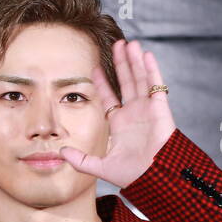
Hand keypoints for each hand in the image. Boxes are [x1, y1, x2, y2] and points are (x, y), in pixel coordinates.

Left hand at [57, 38, 175, 188]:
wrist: (154, 178)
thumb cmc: (132, 176)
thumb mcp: (99, 167)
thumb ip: (80, 160)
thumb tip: (61, 152)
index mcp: (119, 125)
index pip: (109, 97)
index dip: (102, 82)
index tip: (93, 68)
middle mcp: (133, 114)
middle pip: (126, 82)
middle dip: (120, 64)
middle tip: (116, 45)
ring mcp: (147, 110)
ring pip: (139, 79)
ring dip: (134, 61)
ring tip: (128, 43)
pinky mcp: (160, 109)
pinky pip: (155, 86)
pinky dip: (151, 70)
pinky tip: (145, 55)